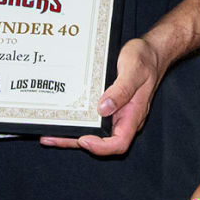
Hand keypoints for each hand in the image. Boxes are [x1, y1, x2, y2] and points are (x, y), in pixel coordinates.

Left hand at [41, 36, 162, 155]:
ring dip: (72, 135)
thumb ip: (121, 90)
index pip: (119, 143)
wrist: (150, 52)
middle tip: (52, 137)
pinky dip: (77, 121)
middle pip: (101, 142)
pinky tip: (62, 118)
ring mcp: (116, 114)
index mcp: (133, 115)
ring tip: (49, 134)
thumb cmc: (145, 59)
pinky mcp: (109, 107)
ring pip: (94, 132)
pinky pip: (92, 119)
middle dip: (75, 142)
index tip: (84, 139)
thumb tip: (104, 108)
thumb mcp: (134, 70)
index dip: (101, 147)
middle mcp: (124, 119)